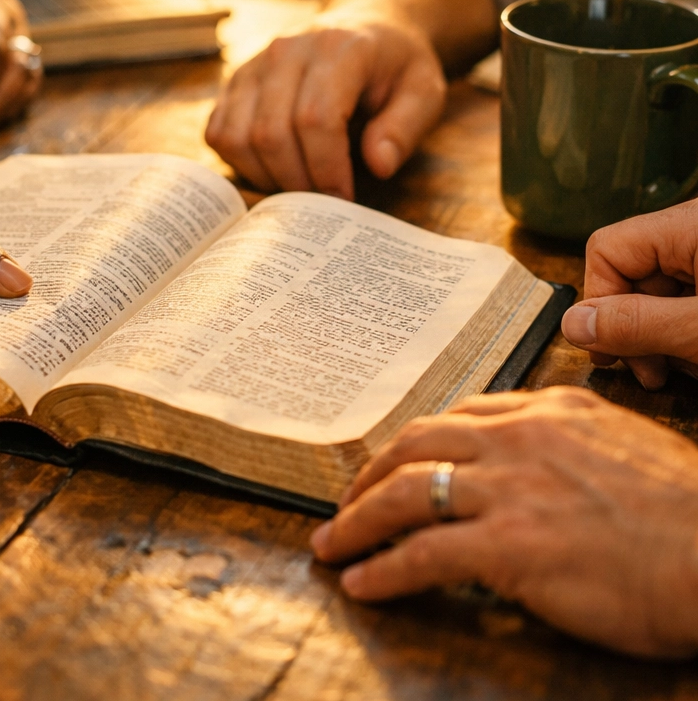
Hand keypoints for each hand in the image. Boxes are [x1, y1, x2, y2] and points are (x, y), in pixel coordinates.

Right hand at [205, 9, 446, 198]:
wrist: (363, 27)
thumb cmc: (394, 67)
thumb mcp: (424, 91)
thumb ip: (406, 126)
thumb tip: (379, 165)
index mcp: (337, 48)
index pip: (316, 118)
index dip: (326, 168)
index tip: (343, 197)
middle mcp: (285, 51)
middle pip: (271, 134)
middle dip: (297, 182)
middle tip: (321, 204)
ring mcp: (252, 65)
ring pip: (237, 137)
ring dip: (266, 177)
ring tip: (299, 189)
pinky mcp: (233, 83)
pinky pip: (218, 134)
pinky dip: (241, 164)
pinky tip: (274, 170)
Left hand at [310, 387, 697, 656]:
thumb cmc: (687, 512)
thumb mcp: (622, 444)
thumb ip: (565, 438)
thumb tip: (528, 452)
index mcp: (547, 411)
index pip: (455, 416)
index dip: (412, 443)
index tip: (391, 463)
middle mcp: (518, 439)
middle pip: (414, 444)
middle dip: (369, 475)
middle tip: (346, 502)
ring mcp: (510, 489)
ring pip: (405, 493)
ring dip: (358, 522)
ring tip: (332, 544)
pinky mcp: (510, 546)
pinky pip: (424, 554)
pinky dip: (383, 569)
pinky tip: (362, 584)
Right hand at [561, 200, 697, 389]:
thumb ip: (639, 325)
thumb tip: (573, 325)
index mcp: (690, 226)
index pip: (607, 250)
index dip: (600, 302)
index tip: (611, 349)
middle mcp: (696, 232)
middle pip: (631, 272)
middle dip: (633, 327)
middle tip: (649, 372)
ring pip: (660, 291)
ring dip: (660, 335)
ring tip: (679, 370)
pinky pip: (688, 297)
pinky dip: (685, 329)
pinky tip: (697, 355)